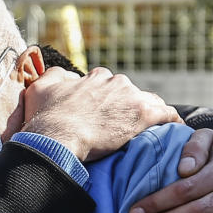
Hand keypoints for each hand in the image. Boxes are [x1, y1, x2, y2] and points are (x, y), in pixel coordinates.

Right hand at [22, 67, 181, 161]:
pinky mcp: (144, 115)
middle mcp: (116, 81)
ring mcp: (131, 97)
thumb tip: (66, 76)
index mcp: (96, 77)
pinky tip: (172, 131)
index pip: (108, 85)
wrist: (57, 137)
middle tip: (118, 127)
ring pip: (149, 102)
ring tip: (144, 132)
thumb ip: (55, 76)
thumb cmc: (45, 117)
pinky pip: (168, 115)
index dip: (105, 101)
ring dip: (146, 114)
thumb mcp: (39, 88)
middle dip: (125, 107)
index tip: (102, 115)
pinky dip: (171, 121)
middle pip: (129, 93)